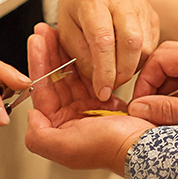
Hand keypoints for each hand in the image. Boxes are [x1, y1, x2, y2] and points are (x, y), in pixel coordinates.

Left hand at [25, 24, 153, 174]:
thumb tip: (31, 116)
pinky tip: (82, 46)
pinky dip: (86, 61)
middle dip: (49, 54)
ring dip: (65, 54)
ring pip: (72, 75)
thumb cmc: (110, 148)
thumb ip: (39, 136)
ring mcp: (89, 109)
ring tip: (58, 32)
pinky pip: (91, 77)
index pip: (43, 91)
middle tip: (44, 31)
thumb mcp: (66, 148)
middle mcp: (72, 119)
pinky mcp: (106, 102)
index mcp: (59, 129)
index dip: (38, 65)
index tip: (36, 43)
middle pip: (56, 80)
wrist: (146, 146)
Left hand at [57, 0, 158, 101]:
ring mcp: (141, 5)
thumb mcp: (67, 33)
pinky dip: (139, 59)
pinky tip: (125, 59)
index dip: (104, 71)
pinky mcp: (153, 14)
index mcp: (93, 0)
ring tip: (115, 71)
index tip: (101, 91)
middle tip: (111, 86)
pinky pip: (152, 45)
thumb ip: (82, 57)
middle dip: (123, 72)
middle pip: (132, 43)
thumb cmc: (76, 9)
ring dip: (132, 67)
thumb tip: (101, 82)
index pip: (103, 40)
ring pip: (146, 47)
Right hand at [128, 41, 177, 138]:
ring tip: (160, 116)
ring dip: (165, 92)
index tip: (140, 105)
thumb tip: (137, 108)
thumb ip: (169, 110)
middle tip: (147, 108)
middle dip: (152, 83)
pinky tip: (177, 117)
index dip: (145, 81)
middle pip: (167, 60)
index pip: (161, 57)